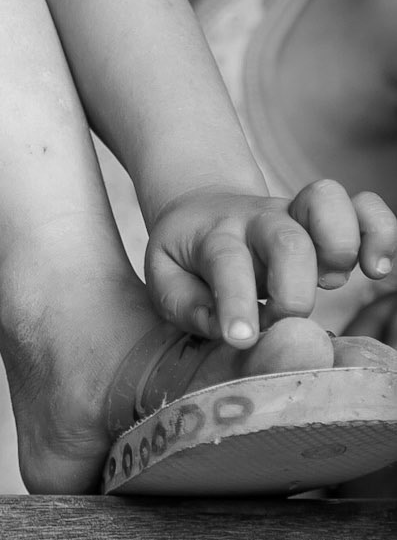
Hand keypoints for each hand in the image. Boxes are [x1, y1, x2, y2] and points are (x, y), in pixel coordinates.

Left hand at [144, 179, 396, 345]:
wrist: (204, 207)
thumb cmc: (188, 255)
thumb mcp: (164, 275)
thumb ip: (183, 303)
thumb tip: (222, 326)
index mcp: (215, 236)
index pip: (226, 263)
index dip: (235, 302)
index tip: (242, 339)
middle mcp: (260, 220)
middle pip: (287, 239)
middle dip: (292, 289)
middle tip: (283, 320)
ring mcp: (298, 215)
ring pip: (328, 200)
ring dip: (339, 243)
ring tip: (336, 281)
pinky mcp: (331, 219)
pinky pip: (366, 207)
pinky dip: (382, 231)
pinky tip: (378, 269)